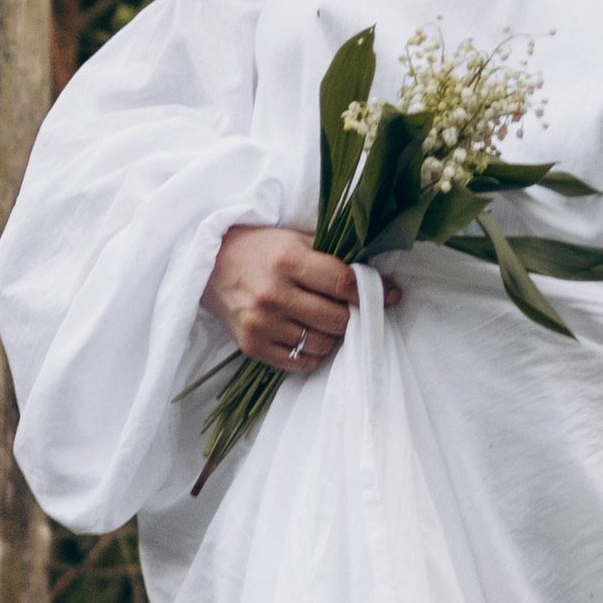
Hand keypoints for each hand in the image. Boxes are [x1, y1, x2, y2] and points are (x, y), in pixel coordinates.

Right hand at [202, 225, 364, 368]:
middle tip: (353, 310)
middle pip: (336, 319)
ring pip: (321, 344)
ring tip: (328, 322)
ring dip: (333, 336)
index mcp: (288, 261)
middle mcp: (274, 294)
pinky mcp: (251, 346)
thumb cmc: (262, 249)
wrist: (211, 264)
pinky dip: (313, 354)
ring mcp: (261, 323)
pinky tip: (311, 336)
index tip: (391, 295)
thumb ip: (332, 258)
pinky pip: (299, 362)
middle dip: (352, 316)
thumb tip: (377, 281)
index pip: (343, 284)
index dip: (372, 292)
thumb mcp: (296, 239)